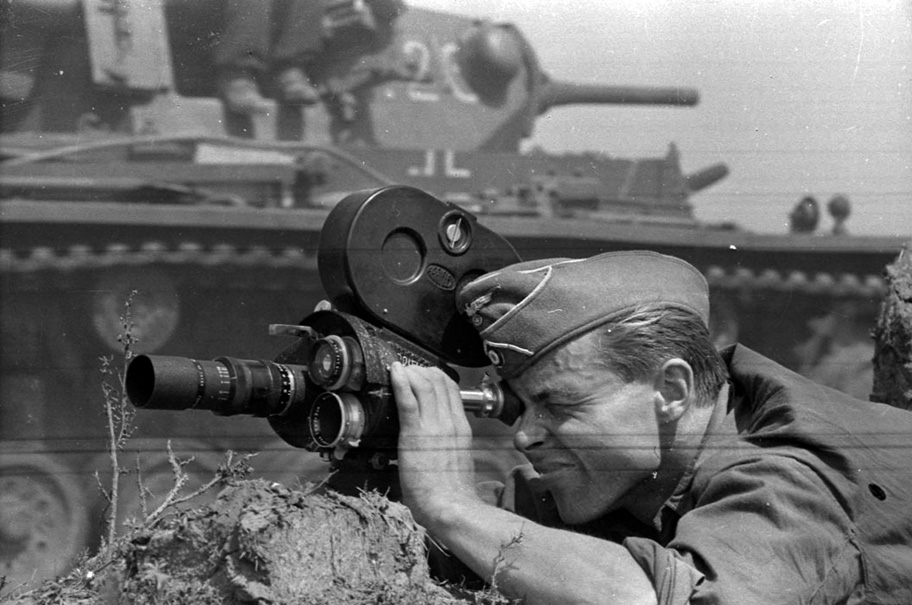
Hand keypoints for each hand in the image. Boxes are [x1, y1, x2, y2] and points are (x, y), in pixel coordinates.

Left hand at [390, 362, 478, 526]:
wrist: (448, 506)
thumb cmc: (450, 492)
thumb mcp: (458, 459)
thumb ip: (449, 443)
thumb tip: (439, 439)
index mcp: (460, 427)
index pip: (451, 388)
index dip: (435, 375)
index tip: (423, 373)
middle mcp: (449, 421)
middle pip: (438, 381)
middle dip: (421, 370)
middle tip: (407, 370)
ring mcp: (433, 426)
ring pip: (424, 385)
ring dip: (410, 373)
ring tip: (399, 371)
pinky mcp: (415, 434)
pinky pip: (408, 400)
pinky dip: (400, 382)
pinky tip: (393, 372)